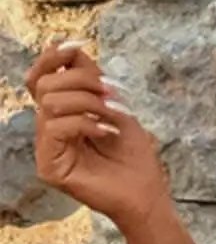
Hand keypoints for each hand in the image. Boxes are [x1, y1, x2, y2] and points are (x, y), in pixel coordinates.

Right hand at [24, 38, 170, 228]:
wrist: (148, 197)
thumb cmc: (135, 158)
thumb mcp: (115, 108)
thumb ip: (91, 80)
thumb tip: (68, 47)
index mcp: (62, 115)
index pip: (41, 78)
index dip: (53, 58)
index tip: (78, 46)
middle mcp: (49, 130)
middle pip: (45, 84)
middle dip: (81, 81)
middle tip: (111, 94)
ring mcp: (48, 150)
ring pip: (50, 102)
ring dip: (88, 102)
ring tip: (113, 116)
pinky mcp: (49, 167)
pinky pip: (55, 127)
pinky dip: (84, 124)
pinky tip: (107, 133)